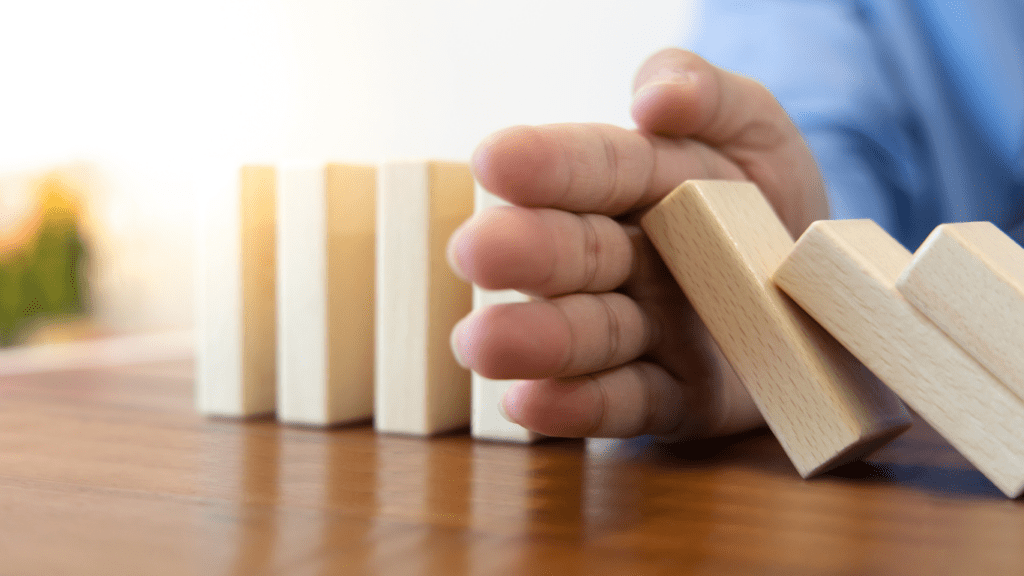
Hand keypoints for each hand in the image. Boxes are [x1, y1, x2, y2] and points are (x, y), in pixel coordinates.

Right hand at [447, 49, 828, 439]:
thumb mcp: (757, 128)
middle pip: (577, 253)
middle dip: (529, 254)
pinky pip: (627, 405)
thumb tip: (653, 99)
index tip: (496, 161)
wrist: (832, 298)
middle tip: (476, 253)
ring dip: (537, 340)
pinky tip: (529, 402)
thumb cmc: (773, 203)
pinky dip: (578, 407)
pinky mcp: (676, 400)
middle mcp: (630, 260)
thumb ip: (708, 94)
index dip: (551, 165)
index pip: (597, 167)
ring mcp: (650, 332)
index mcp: (643, 184)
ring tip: (481, 344)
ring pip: (590, 333)